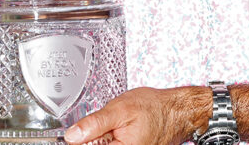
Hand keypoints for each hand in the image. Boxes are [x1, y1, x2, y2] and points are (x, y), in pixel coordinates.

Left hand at [64, 87, 207, 144]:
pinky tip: (120, 132)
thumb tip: (72, 136)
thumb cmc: (154, 108)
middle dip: (94, 139)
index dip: (81, 140)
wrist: (176, 111)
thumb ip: (94, 123)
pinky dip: (112, 139)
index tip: (81, 133)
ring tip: (116, 127)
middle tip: (108, 126)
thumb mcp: (120, 109)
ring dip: (104, 139)